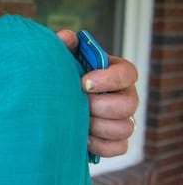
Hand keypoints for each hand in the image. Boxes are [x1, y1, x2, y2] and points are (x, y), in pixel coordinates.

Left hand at [56, 29, 138, 157]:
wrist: (55, 100)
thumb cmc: (65, 75)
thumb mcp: (64, 58)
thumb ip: (65, 46)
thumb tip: (66, 37)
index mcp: (117, 72)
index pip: (128, 73)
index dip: (109, 79)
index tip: (83, 82)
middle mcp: (126, 96)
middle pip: (129, 105)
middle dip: (100, 106)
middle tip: (78, 104)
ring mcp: (124, 119)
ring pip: (125, 128)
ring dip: (97, 126)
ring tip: (77, 121)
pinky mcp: (117, 140)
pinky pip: (119, 147)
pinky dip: (99, 144)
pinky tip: (82, 137)